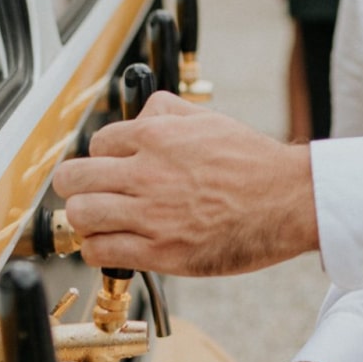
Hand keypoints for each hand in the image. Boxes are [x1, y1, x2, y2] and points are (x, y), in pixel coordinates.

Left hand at [52, 93, 318, 277]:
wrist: (288, 200)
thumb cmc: (254, 163)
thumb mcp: (209, 119)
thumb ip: (167, 110)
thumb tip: (140, 112)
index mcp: (156, 135)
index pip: (96, 143)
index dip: (101, 158)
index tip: (108, 171)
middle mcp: (147, 172)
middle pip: (74, 178)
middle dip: (77, 186)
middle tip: (89, 195)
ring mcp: (151, 214)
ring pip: (81, 215)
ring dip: (85, 220)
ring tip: (100, 222)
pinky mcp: (160, 251)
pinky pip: (102, 251)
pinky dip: (99, 249)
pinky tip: (113, 245)